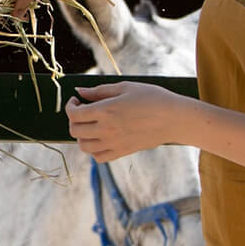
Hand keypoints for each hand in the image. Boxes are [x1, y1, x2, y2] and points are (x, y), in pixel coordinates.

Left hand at [65, 81, 185, 161]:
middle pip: (75, 130)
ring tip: (90, 126)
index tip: (76, 101)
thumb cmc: (152, 98)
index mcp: (106, 110)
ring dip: (81, 135)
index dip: (70, 106)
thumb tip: (79, 92)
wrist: (174, 119)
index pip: (74, 114)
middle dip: (73, 120)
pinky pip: (98, 157)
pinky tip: (100, 138)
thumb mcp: (125, 88)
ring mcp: (114, 143)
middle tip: (83, 111)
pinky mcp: (122, 152)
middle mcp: (107, 129)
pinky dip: (94, 150)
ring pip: (84, 146)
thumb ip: (99, 90)